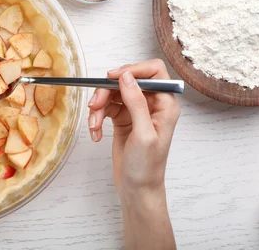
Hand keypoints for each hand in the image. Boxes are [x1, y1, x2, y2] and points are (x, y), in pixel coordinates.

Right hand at [87, 59, 180, 199]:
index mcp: (165, 105)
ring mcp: (135, 111)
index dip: (133, 70)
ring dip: (98, 107)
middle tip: (94, 105)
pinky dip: (97, 118)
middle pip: (126, 81)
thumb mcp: (143, 134)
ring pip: (112, 94)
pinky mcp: (122, 119)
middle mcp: (151, 104)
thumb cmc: (147, 167)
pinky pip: (105, 108)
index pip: (153, 72)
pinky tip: (95, 133)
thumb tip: (127, 76)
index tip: (112, 77)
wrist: (137, 189)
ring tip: (93, 125)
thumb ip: (136, 102)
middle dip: (107, 92)